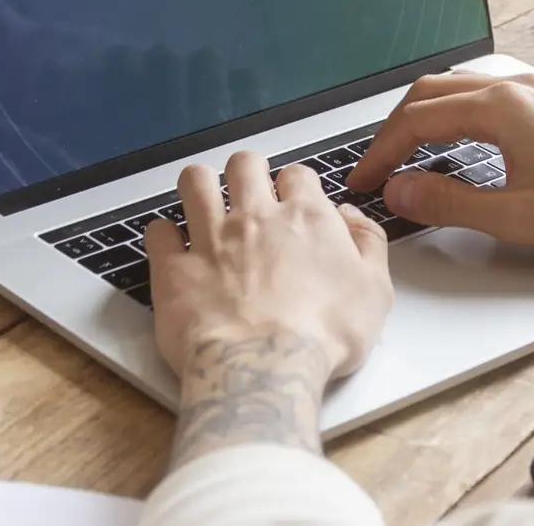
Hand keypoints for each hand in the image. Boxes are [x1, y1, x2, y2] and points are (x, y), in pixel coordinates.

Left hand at [144, 153, 393, 379]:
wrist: (265, 367)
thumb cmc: (322, 336)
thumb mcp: (375, 291)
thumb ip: (369, 244)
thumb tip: (352, 219)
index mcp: (306, 218)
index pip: (298, 175)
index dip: (296, 185)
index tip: (296, 201)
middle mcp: (255, 218)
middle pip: (245, 165)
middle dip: (248, 170)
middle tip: (249, 190)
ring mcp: (210, 239)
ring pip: (196, 182)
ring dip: (201, 185)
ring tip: (205, 199)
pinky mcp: (174, 270)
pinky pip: (157, 233)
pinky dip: (162, 234)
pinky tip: (169, 242)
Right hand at [346, 71, 533, 248]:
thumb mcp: (516, 217)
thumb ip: (449, 204)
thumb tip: (401, 191)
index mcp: (500, 108)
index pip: (416, 120)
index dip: (381, 152)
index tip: (364, 181)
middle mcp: (516, 86)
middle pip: (431, 93)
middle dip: (395, 129)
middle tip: (378, 167)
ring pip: (460, 89)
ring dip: (426, 117)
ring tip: (411, 154)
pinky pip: (489, 93)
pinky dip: (458, 113)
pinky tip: (464, 143)